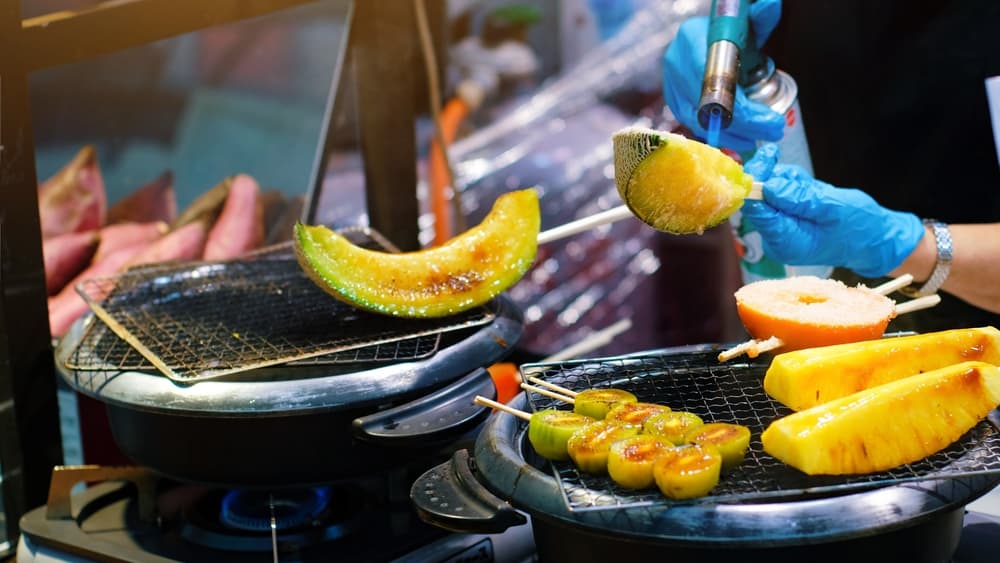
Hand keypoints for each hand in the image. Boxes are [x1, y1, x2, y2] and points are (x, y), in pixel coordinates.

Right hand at [662, 0, 784, 150]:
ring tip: (754, 142)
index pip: (715, 82)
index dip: (742, 108)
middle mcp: (675, 61)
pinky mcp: (673, 99)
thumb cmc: (732, 29)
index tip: (770, 120)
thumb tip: (769, 5)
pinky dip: (715, 134)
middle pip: (704, 105)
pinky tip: (736, 141)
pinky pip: (691, 122)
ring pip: (695, 119)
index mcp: (691, 38)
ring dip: (727, 135)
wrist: (713, 38)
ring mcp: (670, 82)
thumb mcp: (750, 20)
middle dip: (739, 126)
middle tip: (770, 133)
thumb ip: (762, 15)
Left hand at [740, 145, 924, 277]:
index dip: (758, 183)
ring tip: (815, 190)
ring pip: (769, 191)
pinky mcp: (785, 216)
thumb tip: (769, 186)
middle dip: (779, 180)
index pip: (758, 211)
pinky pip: (780, 192)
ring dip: (790, 181)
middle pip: (759, 199)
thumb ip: (800, 198)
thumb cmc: (860, 227)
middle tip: (802, 179)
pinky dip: (794, 183)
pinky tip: (812, 190)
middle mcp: (776, 237)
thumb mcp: (834, 208)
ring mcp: (780, 227)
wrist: (874, 238)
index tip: (768, 158)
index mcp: (785, 243)